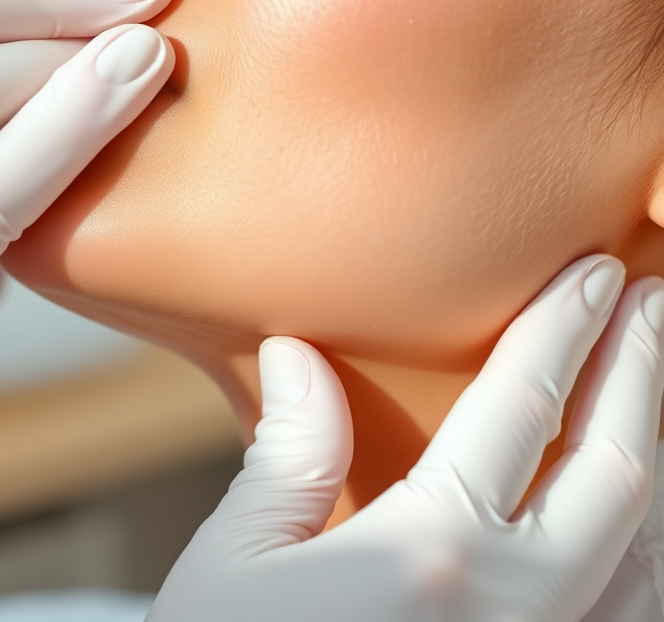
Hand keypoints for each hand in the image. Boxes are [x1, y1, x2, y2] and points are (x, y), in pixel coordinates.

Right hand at [151, 256, 663, 621]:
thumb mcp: (238, 559)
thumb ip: (288, 453)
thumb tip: (297, 353)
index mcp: (431, 552)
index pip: (521, 408)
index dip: (565, 329)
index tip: (598, 272)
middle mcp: (516, 609)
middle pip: (615, 468)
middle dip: (640, 369)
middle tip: (653, 297)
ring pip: (650, 546)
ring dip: (658, 451)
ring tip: (652, 385)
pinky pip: (635, 612)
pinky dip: (653, 548)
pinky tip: (643, 512)